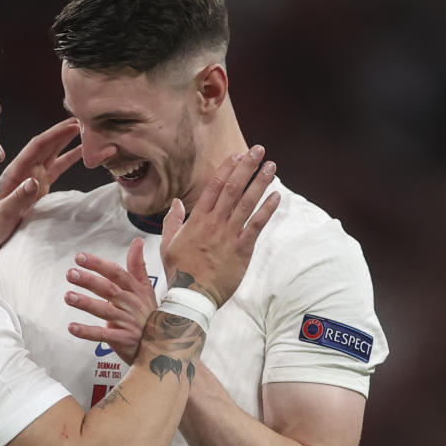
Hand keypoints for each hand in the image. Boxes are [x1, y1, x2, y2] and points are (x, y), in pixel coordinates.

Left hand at [0, 118, 81, 256]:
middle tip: (84, 120)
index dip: (55, 135)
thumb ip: (19, 198)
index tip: (72, 125)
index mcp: (16, 172)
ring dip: (67, 141)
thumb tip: (35, 181)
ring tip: (85, 130)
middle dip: (63, 131)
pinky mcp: (39, 187)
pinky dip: (69, 158)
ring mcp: (33, 177)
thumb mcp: (4, 214)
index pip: (37, 147)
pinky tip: (81, 152)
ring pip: (53, 153)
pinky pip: (57, 168)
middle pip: (47, 145)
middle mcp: (25, 170)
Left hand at [64, 238, 157, 364]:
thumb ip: (137, 265)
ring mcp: (128, 322)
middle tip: (70, 273)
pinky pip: (103, 335)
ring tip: (67, 296)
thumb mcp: (146, 288)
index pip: (116, 273)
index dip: (99, 264)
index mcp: (135, 290)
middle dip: (89, 280)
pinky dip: (87, 332)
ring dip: (85, 303)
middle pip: (109, 289)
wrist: (163, 345)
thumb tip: (137, 241)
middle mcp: (132, 304)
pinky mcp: (124, 340)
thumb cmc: (148, 314)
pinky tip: (72, 327)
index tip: (80, 257)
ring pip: (105, 311)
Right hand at [162, 146, 279, 306]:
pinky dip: (267, 210)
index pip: (214, 187)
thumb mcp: (168, 244)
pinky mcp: (242, 249)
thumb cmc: (180, 271)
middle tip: (259, 150)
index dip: (227, 169)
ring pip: (247, 203)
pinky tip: (276, 196)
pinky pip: (257, 226)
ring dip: (260, 183)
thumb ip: (172, 221)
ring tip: (271, 166)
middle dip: (247, 167)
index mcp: (197, 220)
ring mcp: (229, 235)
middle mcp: (214, 223)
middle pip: (233, 189)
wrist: (192, 295)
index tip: (237, 154)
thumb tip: (177, 203)